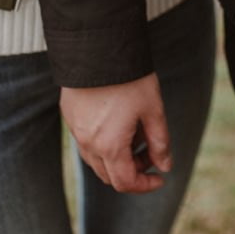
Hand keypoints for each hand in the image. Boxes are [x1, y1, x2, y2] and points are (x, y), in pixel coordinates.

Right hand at [60, 73, 171, 193]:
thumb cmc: (130, 78)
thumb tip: (165, 166)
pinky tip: (119, 121)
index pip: (125, 183)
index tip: (160, 178)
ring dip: (117, 158)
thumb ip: (160, 142)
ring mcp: (75, 130)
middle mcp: (88, 143)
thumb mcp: (153, 110)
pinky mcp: (69, 115)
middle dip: (133, 171)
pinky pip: (86, 142)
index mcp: (110, 146)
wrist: (98, 48)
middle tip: (151, 151)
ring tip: (136, 133)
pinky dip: (103, 143)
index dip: (145, 185)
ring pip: (95, 160)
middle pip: (109, 175)